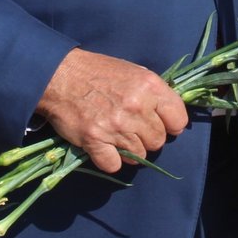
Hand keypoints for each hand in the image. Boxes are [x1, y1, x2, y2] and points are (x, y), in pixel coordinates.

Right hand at [36, 48, 188, 173]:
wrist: (58, 75)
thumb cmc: (98, 72)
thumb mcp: (134, 72)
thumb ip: (154, 94)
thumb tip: (171, 118)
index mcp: (150, 86)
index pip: (178, 121)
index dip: (170, 125)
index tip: (159, 124)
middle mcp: (136, 107)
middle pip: (158, 141)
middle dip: (147, 138)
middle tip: (131, 128)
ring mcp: (116, 126)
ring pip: (139, 156)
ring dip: (129, 151)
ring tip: (116, 136)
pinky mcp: (94, 141)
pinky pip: (114, 165)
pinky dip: (109, 160)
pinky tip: (103, 147)